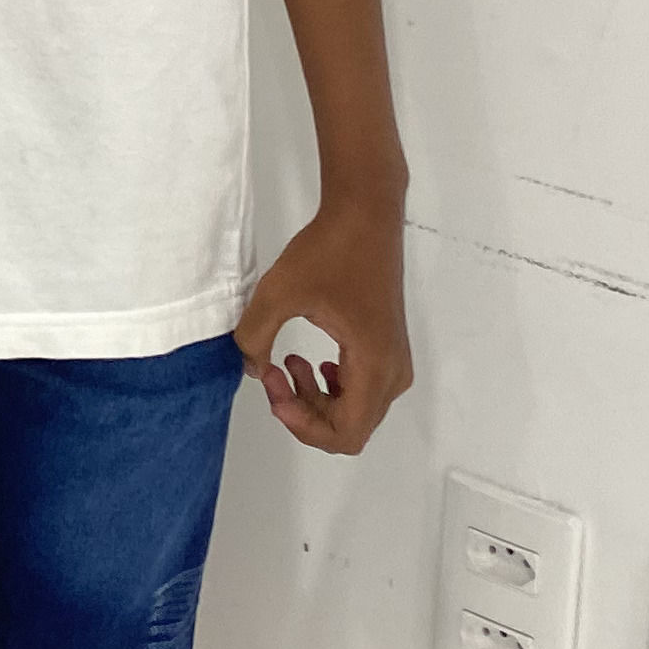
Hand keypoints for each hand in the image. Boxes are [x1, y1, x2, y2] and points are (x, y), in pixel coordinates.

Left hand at [233, 201, 413, 454]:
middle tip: (272, 374)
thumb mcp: (277, 292)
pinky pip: (362, 391)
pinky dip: (330, 388)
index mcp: (374, 365)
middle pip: (351, 429)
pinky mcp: (388, 349)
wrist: (365, 215)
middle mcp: (393, 372)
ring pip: (356, 412)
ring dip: (316, 401)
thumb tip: (253, 370)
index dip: (303, 425)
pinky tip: (307, 363)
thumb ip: (255, 337)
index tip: (274, 389)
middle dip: (304, 412)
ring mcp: (395, 361)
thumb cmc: (328, 250)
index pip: (346, 433)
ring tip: (285, 366)